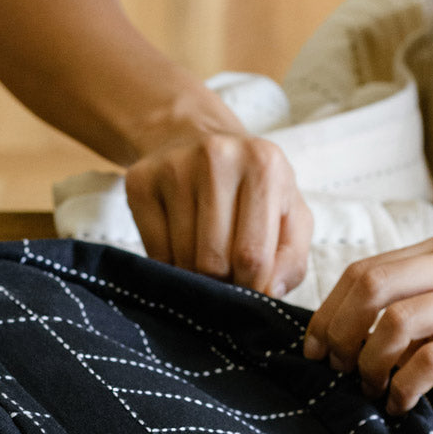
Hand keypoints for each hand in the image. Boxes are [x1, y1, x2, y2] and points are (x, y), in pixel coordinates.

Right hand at [124, 132, 312, 295]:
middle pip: (213, 261)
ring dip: (194, 273)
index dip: (250, 287)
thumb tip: (268, 292)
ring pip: (182, 259)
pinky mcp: (140, 182)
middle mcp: (217, 157)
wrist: (199, 141)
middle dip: (221, 281)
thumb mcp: (290, 218)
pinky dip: (168, 263)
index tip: (248, 287)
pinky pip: (154, 251)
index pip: (252, 256)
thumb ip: (291, 261)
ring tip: (204, 253)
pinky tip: (179, 243)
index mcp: (264, 165)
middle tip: (226, 270)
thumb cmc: (252, 192)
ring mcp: (174, 166)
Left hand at [302, 230, 432, 429]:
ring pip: (398, 320)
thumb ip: (396, 323)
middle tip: (336, 371)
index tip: (313, 352)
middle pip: (372, 285)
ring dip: (371, 363)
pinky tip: (402, 405)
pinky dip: (405, 386)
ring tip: (371, 390)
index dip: (326, 313)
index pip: (363, 270)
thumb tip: (329, 340)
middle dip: (340, 334)